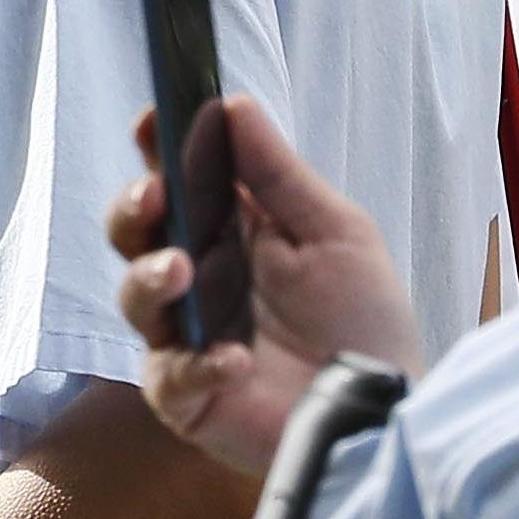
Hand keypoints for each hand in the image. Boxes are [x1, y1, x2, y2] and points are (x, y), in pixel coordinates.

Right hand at [110, 96, 422, 476]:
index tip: (152, 121)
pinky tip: (235, 359)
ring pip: (136, 300)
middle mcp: (198, 281)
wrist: (386, 414)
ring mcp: (186, 338)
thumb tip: (234, 104)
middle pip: (135, 235)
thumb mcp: (335, 233)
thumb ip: (279, 174)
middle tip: (154, 197)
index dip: (156, 150)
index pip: (177, 181)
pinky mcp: (187, 398)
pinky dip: (198, 364)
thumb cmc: (365, 321)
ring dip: (150, 279)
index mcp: (230, 232)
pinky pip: (170, 376)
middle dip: (132, 210)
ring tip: (182, 271)